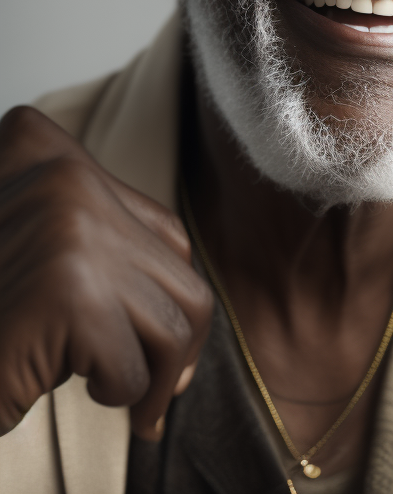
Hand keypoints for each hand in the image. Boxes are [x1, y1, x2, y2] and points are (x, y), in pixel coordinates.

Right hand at [0, 106, 212, 440]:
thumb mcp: (44, 259)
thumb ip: (104, 252)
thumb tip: (188, 324)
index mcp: (51, 155)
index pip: (166, 231)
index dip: (170, 299)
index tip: (157, 348)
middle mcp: (67, 178)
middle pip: (181, 276)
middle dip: (175, 350)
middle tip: (149, 397)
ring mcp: (70, 231)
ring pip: (172, 321)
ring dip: (148, 380)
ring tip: (107, 394)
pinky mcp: (65, 292)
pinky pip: (129, 365)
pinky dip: (109, 396)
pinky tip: (56, 384)